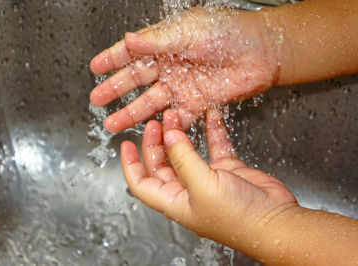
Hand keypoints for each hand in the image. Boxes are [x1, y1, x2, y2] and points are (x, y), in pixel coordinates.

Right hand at [90, 7, 280, 132]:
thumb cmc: (228, 32)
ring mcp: (182, 86)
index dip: (112, 59)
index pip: (132, 52)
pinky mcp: (197, 103)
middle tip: (97, 100)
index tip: (95, 67)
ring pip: (151, 103)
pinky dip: (165, 126)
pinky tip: (152, 132)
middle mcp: (170, 66)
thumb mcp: (188, 31)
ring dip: (132, 113)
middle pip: (136, 80)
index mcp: (166, 44)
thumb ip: (157, 40)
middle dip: (116, 90)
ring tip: (113, 123)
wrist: (260, 52)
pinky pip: (177, 118)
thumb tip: (128, 40)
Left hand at [120, 108, 296, 256]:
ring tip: (176, 114)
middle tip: (158, 121)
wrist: (276, 222)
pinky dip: (211, 131)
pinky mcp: (227, 170)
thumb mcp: (202, 185)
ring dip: (180, 134)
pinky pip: (214, 146)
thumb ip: (184, 158)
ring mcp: (207, 179)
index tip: (125, 144)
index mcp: (174, 201)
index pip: (141, 183)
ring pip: (186, 152)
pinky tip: (209, 115)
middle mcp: (187, 191)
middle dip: (157, 141)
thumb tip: (169, 135)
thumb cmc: (237, 217)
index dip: (130, 164)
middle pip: (162, 163)